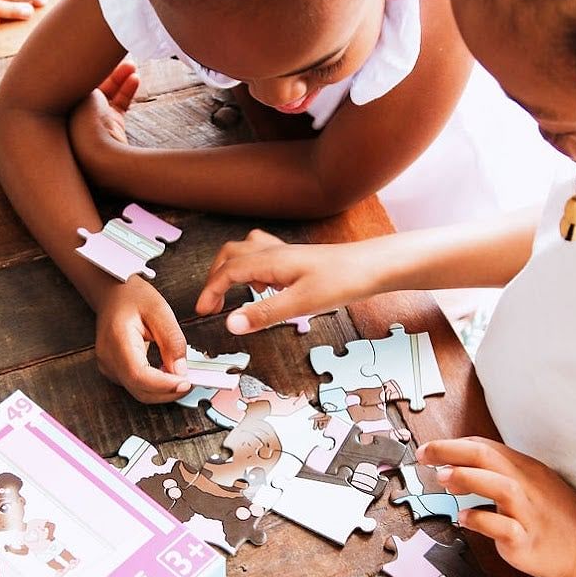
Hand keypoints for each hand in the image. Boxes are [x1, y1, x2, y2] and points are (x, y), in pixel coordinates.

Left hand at [69, 62, 140, 168]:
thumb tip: (90, 60)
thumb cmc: (85, 121)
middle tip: (114, 54)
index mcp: (59, 105)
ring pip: (106, 92)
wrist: (100, 157)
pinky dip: (127, 91)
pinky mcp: (111, 128)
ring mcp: (93, 121)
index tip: (94, 51)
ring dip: (120, 78)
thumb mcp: (81, 90)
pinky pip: (119, 104)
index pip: (71, 79)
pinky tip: (136, 78)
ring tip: (132, 64)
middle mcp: (74, 113)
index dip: (83, 64)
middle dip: (104, 70)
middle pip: (89, 83)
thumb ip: (84, 74)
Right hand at [94, 277, 191, 403]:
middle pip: (139, 389)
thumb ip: (172, 341)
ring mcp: (108, 366)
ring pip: (138, 391)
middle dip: (168, 391)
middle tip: (191, 381)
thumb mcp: (160, 310)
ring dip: (163, 390)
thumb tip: (181, 370)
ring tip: (181, 377)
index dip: (164, 385)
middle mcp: (108, 358)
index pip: (139, 375)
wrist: (113, 293)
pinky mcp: (113, 370)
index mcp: (117, 340)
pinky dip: (154, 385)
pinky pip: (135, 385)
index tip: (186, 382)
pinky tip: (167, 375)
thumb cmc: (132, 296)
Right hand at [196, 230, 366, 334]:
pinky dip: (255, 268)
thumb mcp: (300, 304)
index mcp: (269, 261)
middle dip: (216, 277)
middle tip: (213, 303)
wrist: (373, 266)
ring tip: (241, 294)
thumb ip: (263, 314)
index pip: (226, 272)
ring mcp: (286, 253)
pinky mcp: (298, 258)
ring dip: (235, 269)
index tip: (202, 311)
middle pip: (231, 255)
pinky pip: (265, 255)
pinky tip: (269, 286)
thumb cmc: (342, 281)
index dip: (210, 291)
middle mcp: (274, 252)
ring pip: (247, 251)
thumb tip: (230, 324)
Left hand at [417, 436, 575, 576]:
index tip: (429, 449)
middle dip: (451, 451)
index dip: (454, 444)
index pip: (485, 446)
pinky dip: (482, 521)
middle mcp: (526, 486)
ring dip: (468, 479)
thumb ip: (498, 475)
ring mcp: (528, 513)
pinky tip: (464, 519)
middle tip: (424, 454)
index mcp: (525, 469)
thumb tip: (455, 471)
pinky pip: (504, 528)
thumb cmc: (560, 515)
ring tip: (442, 479)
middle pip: (487, 456)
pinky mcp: (528, 541)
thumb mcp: (534, 484)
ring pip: (499, 487)